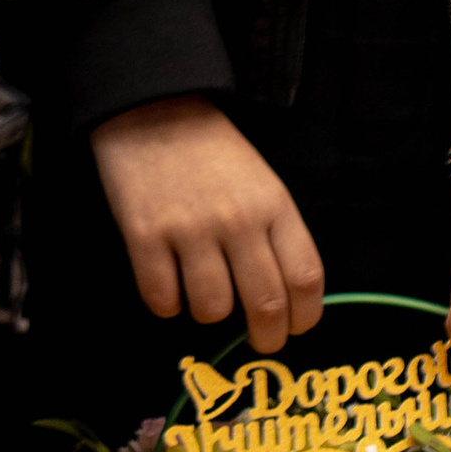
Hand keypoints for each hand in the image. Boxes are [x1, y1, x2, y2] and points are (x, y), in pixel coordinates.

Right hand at [90, 96, 325, 354]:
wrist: (151, 109)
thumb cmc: (213, 152)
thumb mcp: (261, 183)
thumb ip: (275, 234)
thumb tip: (284, 300)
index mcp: (273, 205)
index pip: (305, 278)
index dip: (306, 317)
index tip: (296, 328)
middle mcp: (237, 220)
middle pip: (265, 305)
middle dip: (267, 337)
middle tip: (260, 342)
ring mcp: (189, 228)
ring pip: (212, 310)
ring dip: (210, 315)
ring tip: (203, 296)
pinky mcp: (144, 234)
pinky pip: (161, 299)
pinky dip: (167, 304)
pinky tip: (168, 285)